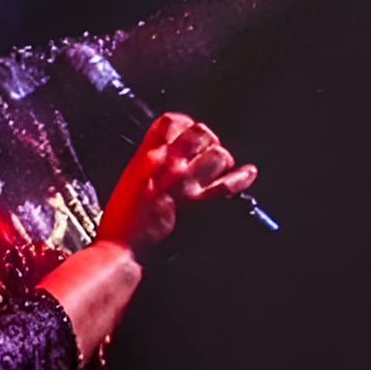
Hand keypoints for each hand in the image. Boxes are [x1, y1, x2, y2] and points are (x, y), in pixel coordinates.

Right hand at [95, 112, 257, 250]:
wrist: (126, 248)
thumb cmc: (123, 218)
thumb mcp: (129, 177)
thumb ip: (148, 158)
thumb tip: (164, 148)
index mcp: (147, 155)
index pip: (172, 121)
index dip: (182, 124)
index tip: (184, 132)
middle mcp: (170, 165)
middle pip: (201, 133)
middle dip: (204, 140)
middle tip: (201, 152)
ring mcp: (188, 184)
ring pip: (218, 154)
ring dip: (219, 158)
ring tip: (215, 167)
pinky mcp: (202, 205)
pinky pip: (230, 183)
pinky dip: (242, 176)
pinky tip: (247, 173)